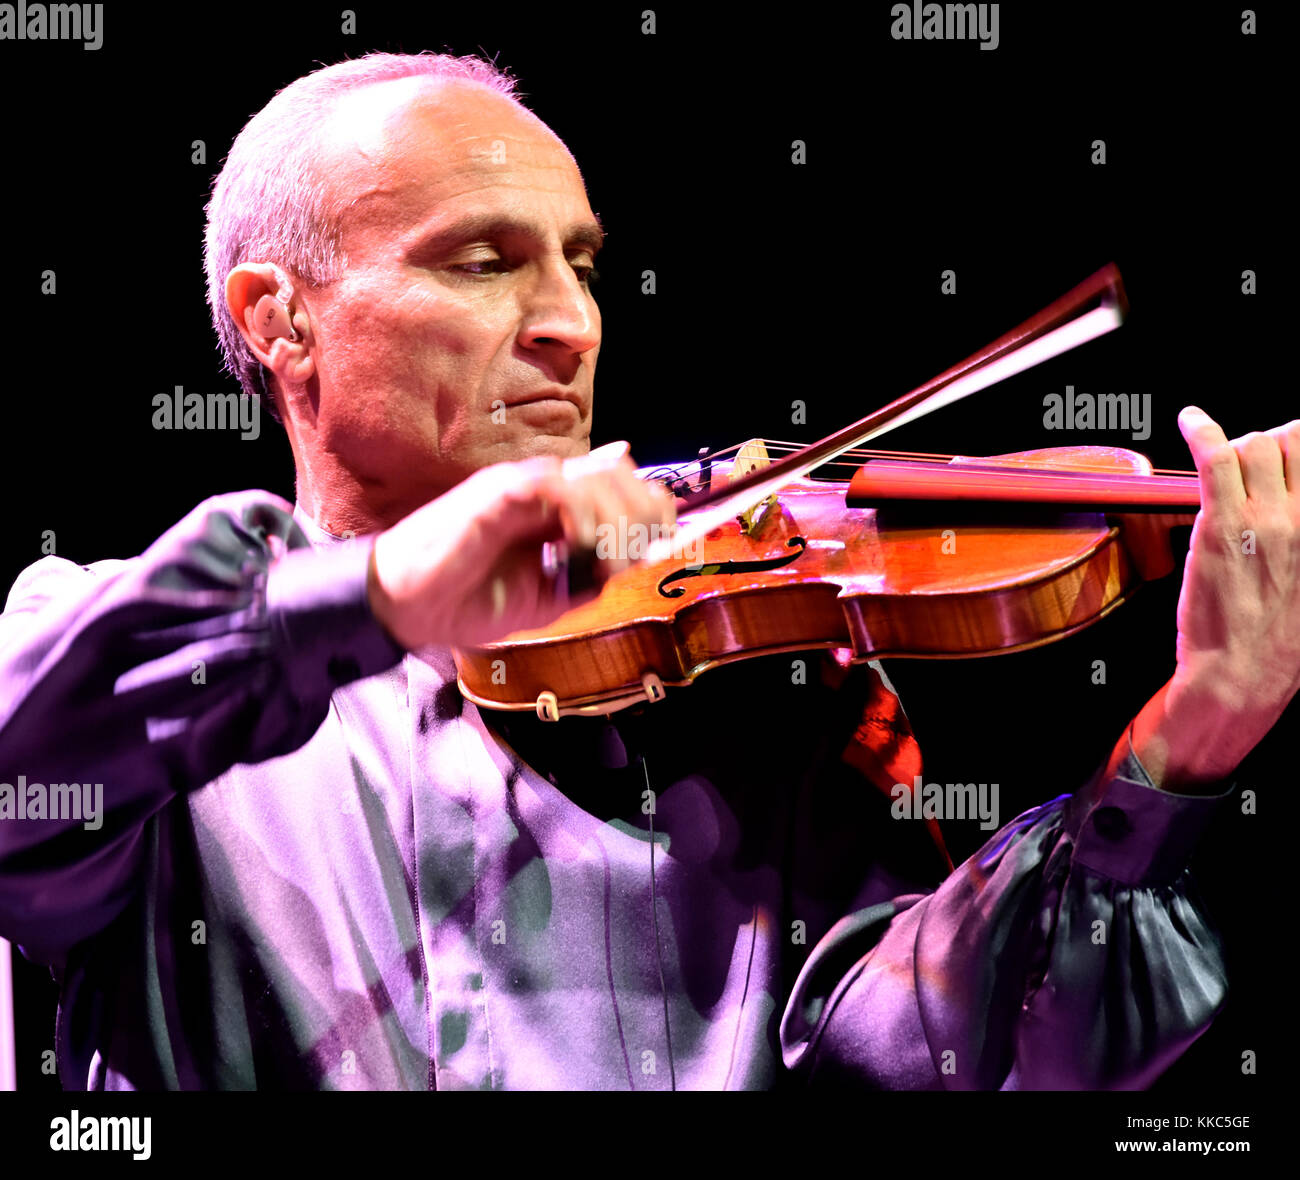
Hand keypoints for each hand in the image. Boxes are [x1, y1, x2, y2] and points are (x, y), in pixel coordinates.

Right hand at [365, 442, 674, 650]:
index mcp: (558, 508)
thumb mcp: (549, 597)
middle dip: (641, 519)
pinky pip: (561, 487)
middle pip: (623, 475)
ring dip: (616, 523)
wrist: (407, 604)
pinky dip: (583, 519)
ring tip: (602, 561)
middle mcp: (546, 488)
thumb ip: (590, 573)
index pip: (625, 487)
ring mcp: (523, 484)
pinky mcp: (500, 490)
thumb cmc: (470, 599)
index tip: (656, 549)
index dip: (653, 512)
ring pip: (599, 477)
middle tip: (627, 561)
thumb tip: (635, 554)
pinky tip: (577, 548)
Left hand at [1146, 408, 1299, 781]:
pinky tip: (1192, 420)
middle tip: (1252, 463)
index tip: (1289, 456)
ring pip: (1255, 447)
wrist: (1243, 674)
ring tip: (1224, 462)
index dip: (1299, 450)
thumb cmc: (1275, 641)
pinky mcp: (1221, 525)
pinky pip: (1215, 458)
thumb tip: (1289, 516)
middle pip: (1290, 444)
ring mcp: (1263, 519)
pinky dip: (1202, 431)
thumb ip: (1299, 539)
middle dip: (1270, 445)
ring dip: (1238, 446)